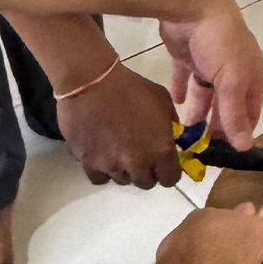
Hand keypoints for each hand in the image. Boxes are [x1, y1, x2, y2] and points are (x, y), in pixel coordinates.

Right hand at [57, 63, 181, 187]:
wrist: (91, 81)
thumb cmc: (130, 86)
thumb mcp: (161, 98)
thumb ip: (171, 123)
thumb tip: (172, 138)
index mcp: (160, 149)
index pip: (171, 178)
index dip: (168, 170)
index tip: (162, 161)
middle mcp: (138, 164)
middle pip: (146, 182)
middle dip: (146, 169)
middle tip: (139, 152)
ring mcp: (113, 167)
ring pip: (123, 180)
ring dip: (124, 169)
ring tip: (117, 148)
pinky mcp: (90, 164)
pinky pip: (100, 178)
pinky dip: (102, 169)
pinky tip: (102, 153)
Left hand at [159, 0, 262, 150]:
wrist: (192, 4)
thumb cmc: (221, 43)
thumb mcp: (231, 81)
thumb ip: (235, 113)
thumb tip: (245, 146)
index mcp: (251, 74)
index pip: (250, 111)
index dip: (240, 131)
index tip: (226, 154)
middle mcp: (233, 69)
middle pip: (226, 104)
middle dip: (217, 126)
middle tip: (203, 149)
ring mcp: (209, 61)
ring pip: (205, 94)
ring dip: (198, 112)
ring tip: (187, 135)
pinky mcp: (187, 55)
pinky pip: (185, 77)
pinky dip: (181, 91)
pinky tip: (176, 105)